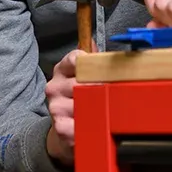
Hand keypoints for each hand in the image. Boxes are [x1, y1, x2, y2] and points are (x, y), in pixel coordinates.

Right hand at [44, 41, 97, 165]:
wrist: (65, 128)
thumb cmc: (78, 97)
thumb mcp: (84, 75)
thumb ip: (92, 60)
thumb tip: (98, 43)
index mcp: (61, 70)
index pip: (76, 58)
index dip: (94, 64)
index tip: (107, 71)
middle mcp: (54, 86)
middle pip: (83, 82)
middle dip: (103, 88)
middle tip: (117, 92)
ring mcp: (55, 107)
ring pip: (85, 103)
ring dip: (101, 108)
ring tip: (109, 110)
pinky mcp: (60, 127)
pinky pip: (82, 124)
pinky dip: (94, 126)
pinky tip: (99, 125)